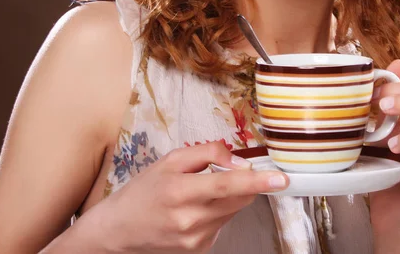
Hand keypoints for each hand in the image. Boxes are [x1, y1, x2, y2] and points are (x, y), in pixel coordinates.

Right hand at [87, 141, 288, 252]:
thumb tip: (237, 160)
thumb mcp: (170, 160)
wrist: (120, 230)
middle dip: (245, 183)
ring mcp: (196, 238)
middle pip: (238, 199)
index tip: (280, 178)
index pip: (228, 186)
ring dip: (228, 197)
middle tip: (234, 171)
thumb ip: (207, 154)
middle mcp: (191, 219)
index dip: (257, 181)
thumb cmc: (143, 191)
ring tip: (201, 191)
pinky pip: (223, 223)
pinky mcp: (199, 249)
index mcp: (181, 191)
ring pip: (233, 211)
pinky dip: (218, 211)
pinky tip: (196, 208)